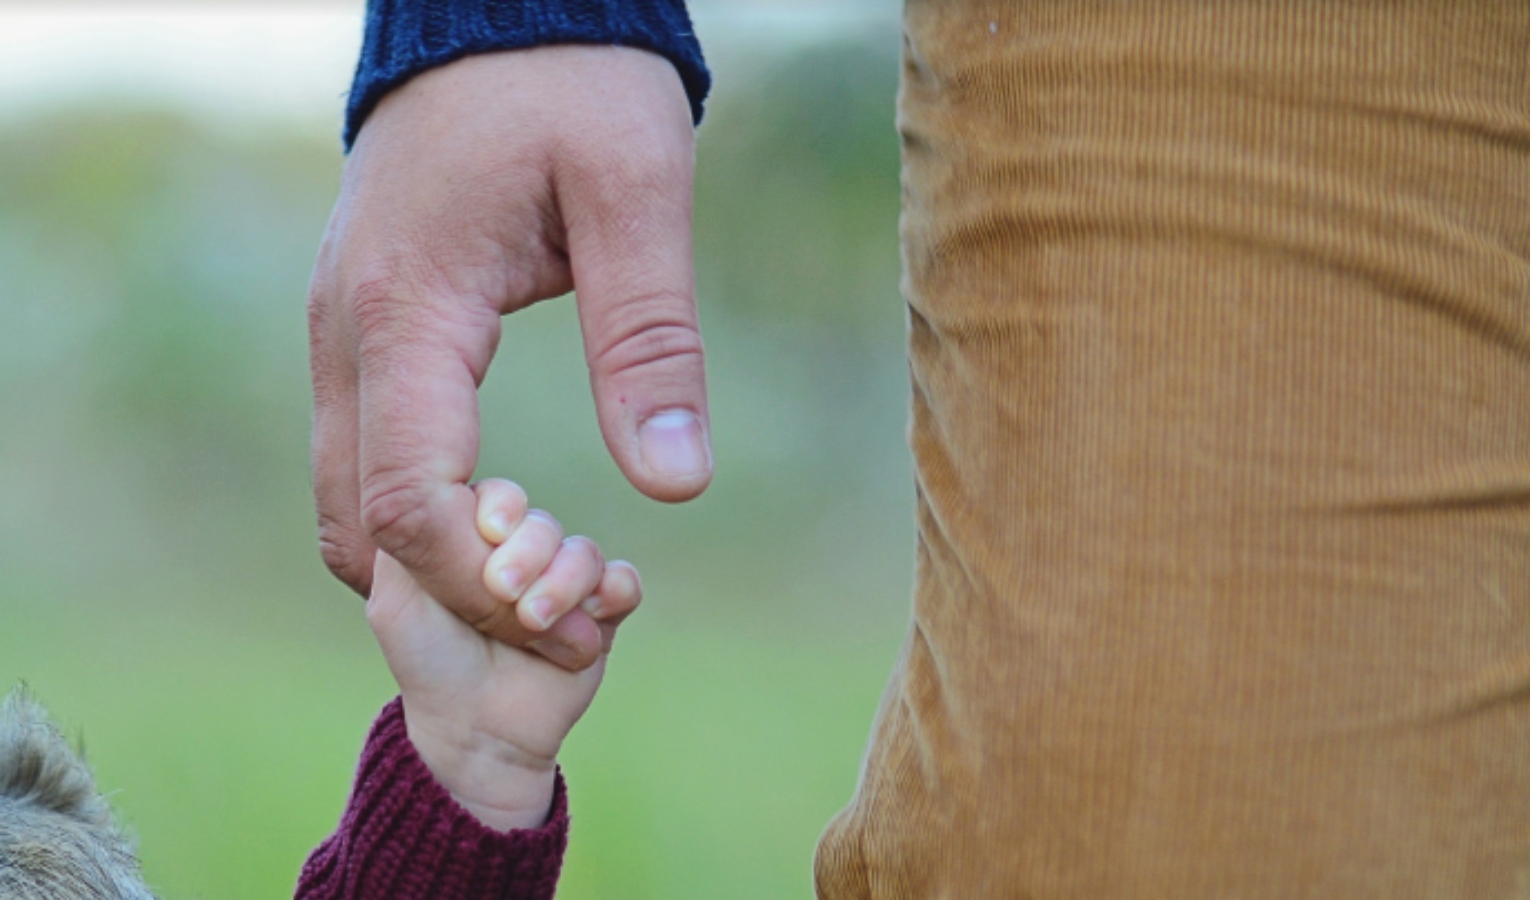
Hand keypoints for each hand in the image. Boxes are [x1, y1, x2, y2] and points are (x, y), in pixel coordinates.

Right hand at [309, 46, 710, 670]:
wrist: (498, 11)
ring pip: (348, 502)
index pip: (411, 501)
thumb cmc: (572, 86)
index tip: (578, 616)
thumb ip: (651, 339)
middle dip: (455, 598)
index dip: (487, 586)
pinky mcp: (359, 331)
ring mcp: (338, 333)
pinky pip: (363, 458)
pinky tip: (505, 522)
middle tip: (566, 617)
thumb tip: (675, 483)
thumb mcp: (636, 193)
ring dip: (431, 565)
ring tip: (545, 576)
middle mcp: (345, 333)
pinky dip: (418, 517)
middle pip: (359, 527)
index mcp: (407, 309)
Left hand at [367, 479, 641, 830]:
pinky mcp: (602, 617)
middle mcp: (524, 557)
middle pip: (543, 523)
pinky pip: (624, 583)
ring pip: (583, 552)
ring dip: (563, 582)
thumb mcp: (395, 599)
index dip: (500, 508)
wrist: (474, 732)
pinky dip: (613, 590)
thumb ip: (404, 539)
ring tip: (535, 621)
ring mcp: (565, 586)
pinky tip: (592, 616)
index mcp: (476, 543)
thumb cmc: (429, 663)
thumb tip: (435, 486)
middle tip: (504, 591)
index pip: (500, 497)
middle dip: (529, 553)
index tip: (488, 533)